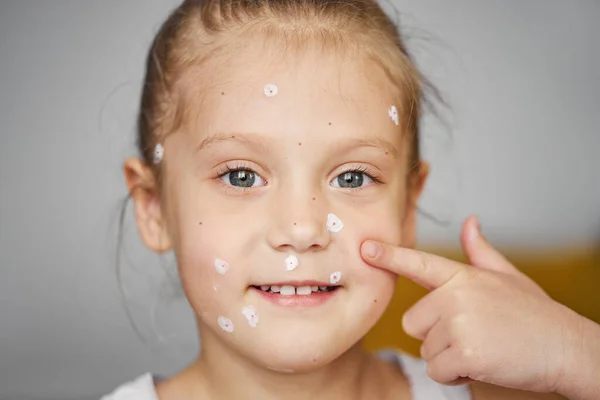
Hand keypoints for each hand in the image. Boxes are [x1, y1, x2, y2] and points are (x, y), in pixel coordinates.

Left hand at [360, 216, 580, 393]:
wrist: (567, 347)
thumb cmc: (535, 313)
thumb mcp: (507, 276)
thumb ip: (481, 252)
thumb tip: (470, 222)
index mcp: (463, 276)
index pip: (419, 263)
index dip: (390, 256)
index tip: (365, 249)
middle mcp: (456, 295)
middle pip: (413, 321)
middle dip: (436, 334)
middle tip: (472, 333)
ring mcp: (460, 322)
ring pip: (426, 349)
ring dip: (449, 355)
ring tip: (482, 346)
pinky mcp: (465, 351)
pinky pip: (437, 370)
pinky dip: (455, 375)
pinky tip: (482, 363)